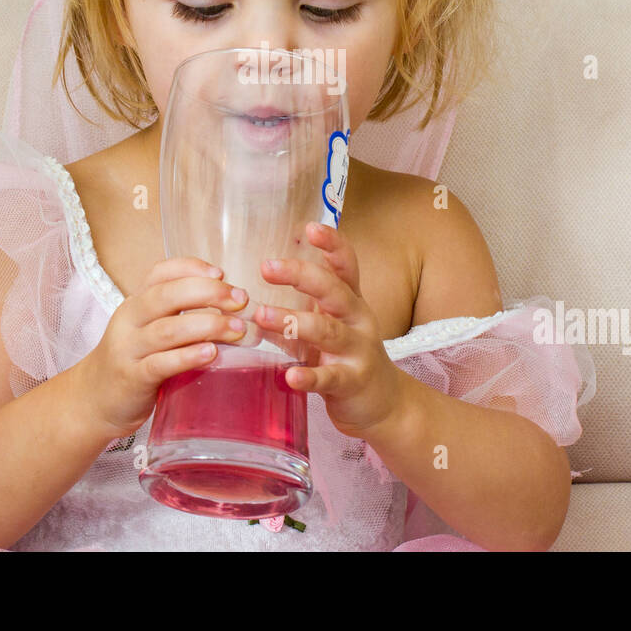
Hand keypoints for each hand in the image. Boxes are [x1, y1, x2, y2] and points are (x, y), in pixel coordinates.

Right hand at [81, 257, 249, 438]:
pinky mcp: (132, 378)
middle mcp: (129, 319)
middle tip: (240, 300)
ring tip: (236, 329)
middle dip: (209, 293)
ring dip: (207, 326)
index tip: (221, 273)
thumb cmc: (133, 360)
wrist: (94, 400)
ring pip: (168, 330)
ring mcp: (128, 349)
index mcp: (136, 302)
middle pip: (167, 296)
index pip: (160, 272)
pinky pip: (160, 364)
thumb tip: (230, 304)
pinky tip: (211, 353)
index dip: (191, 268)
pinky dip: (187, 356)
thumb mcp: (147, 328)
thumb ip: (178, 314)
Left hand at [253, 222, 404, 438]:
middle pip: (333, 291)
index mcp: (351, 301)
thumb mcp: (327, 325)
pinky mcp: (354, 382)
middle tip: (267, 267)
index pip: (345, 265)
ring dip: (294, 322)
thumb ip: (298, 309)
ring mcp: (358, 351)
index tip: (310, 227)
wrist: (382, 402)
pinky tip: (289, 377)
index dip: (332, 244)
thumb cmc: (344, 356)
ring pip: (328, 331)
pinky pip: (330, 378)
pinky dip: (309, 377)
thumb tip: (248, 294)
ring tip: (262, 315)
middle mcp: (358, 319)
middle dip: (301, 276)